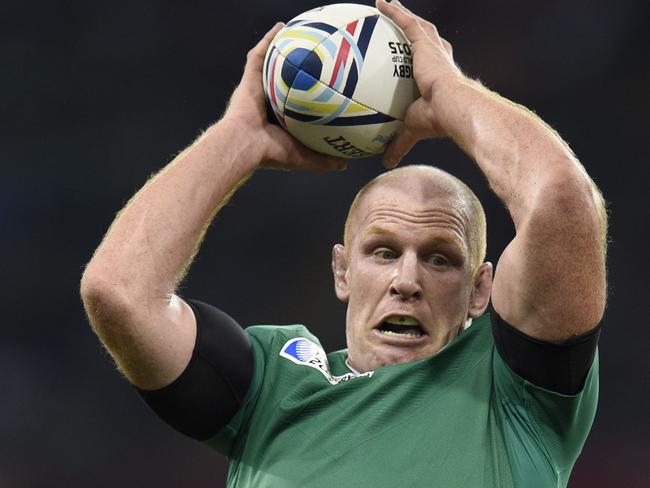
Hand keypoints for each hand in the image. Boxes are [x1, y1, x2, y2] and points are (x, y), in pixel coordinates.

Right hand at [221, 23, 346, 171]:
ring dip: (280, 49)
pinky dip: (268, 40)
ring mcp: (257, 90)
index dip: (305, 95)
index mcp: (278, 120)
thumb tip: (345, 164)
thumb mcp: (304, 157)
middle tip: (311, 56)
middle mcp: (267, 103)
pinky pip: (259, 55)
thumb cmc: (272, 153)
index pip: (294, 104)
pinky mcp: (248, 79)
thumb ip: (324, 160)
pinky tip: (280, 27)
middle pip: (282, 80)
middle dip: (293, 69)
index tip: (321, 87)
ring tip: (295, 33)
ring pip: (270, 64)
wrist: (246, 144)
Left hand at [376, 0, 465, 167]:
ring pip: (418, 26)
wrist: (453, 108)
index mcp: (440, 79)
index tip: (417, 58)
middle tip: (405, 23)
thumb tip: (386, 163)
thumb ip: (398, 144)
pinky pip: (407, 22)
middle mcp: (440, 60)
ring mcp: (433, 51)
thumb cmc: (438, 122)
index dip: (423, 58)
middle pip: (427, 40)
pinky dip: (395, 11)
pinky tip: (381, 3)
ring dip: (404, 15)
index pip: (431, 65)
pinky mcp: (425, 44)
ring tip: (390, 5)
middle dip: (417, 30)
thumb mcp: (412, 131)